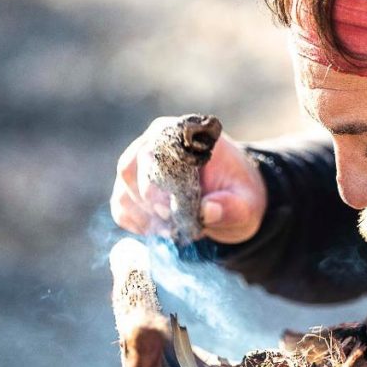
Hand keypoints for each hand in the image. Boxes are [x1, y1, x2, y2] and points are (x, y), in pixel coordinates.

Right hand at [110, 117, 267, 244]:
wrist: (234, 201)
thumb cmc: (239, 193)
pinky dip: (137, 225)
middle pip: (130, 168)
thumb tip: (208, 211)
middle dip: (149, 202)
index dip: (157, 179)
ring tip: (174, 231)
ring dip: (145, 216)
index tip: (169, 209)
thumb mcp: (245, 203)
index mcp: (183, 134)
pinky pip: (121, 208)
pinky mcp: (132, 190)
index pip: (156, 147)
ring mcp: (138, 166)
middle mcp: (153, 144)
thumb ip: (230, 206)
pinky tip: (161, 232)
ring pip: (124, 190)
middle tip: (171, 225)